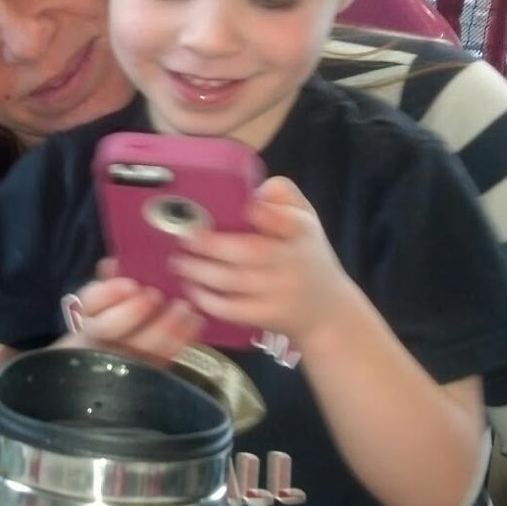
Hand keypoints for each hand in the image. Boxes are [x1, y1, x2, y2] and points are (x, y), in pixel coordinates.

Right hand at [62, 259, 201, 364]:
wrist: (116, 356)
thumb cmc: (115, 318)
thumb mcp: (108, 300)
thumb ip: (110, 283)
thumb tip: (111, 264)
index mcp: (88, 314)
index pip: (90, 303)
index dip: (108, 294)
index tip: (130, 285)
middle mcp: (100, 339)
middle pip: (109, 329)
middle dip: (133, 312)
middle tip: (155, 295)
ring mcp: (123, 358)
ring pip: (138, 347)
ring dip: (165, 325)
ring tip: (184, 307)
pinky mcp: (148, 370)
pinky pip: (164, 357)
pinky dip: (182, 339)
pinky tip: (195, 321)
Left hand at [169, 177, 357, 342]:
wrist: (328, 311)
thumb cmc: (305, 256)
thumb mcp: (305, 219)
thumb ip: (284, 196)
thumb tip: (256, 189)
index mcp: (301, 230)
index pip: (287, 219)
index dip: (266, 213)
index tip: (244, 209)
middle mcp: (294, 261)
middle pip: (250, 252)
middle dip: (210, 245)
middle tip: (182, 239)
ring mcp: (282, 292)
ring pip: (234, 281)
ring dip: (199, 271)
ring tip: (178, 263)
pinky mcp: (269, 316)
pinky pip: (232, 309)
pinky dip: (206, 299)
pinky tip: (191, 288)